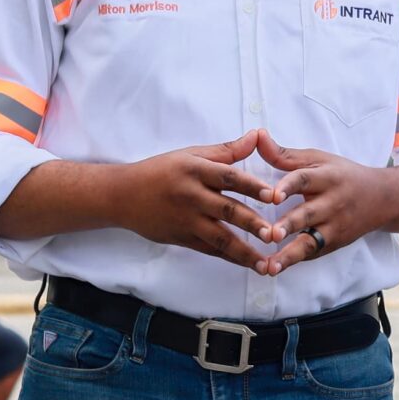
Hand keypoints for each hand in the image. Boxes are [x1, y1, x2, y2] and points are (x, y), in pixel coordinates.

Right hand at [111, 133, 282, 270]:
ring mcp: (186, 219)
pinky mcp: (181, 237)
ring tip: (266, 262)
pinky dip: (229, 257)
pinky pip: (209, 249)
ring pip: (219, 237)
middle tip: (276, 234)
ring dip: (244, 251)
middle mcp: (191, 195)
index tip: (275, 195)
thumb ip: (227, 150)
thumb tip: (257, 135)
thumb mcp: (191, 154)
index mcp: (195, 169)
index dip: (253, 186)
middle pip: (227, 210)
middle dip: (253, 223)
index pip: (229, 177)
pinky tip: (248, 263)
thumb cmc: (161, 170)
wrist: (122, 195)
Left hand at [251, 132, 398, 275]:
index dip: (288, 186)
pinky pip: (313, 253)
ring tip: (271, 266)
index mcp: (327, 177)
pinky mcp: (334, 243)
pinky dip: (295, 261)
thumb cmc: (342, 175)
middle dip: (289, 225)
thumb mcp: (318, 159)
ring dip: (290, 254)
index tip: (272, 195)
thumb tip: (257, 135)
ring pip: (311, 241)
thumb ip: (285, 154)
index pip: (306, 179)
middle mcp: (332, 202)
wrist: (383, 198)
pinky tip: (275, 269)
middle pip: (308, 214)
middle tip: (270, 234)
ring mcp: (335, 226)